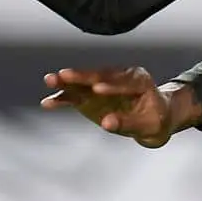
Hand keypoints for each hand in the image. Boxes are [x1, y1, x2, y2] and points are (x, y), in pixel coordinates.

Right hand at [41, 66, 177, 147]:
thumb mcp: (147, 125)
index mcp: (140, 80)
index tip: (97, 90)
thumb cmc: (153, 120)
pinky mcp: (93, 93)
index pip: (124, 82)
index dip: (111, 86)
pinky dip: (63, 97)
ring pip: (85, 81)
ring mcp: (105, 83)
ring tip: (50, 80)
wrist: (153, 118)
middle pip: (100, 75)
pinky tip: (48, 102)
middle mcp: (121, 76)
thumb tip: (107, 123)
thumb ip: (127, 122)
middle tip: (64, 75)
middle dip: (81, 76)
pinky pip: (77, 94)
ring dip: (67, 81)